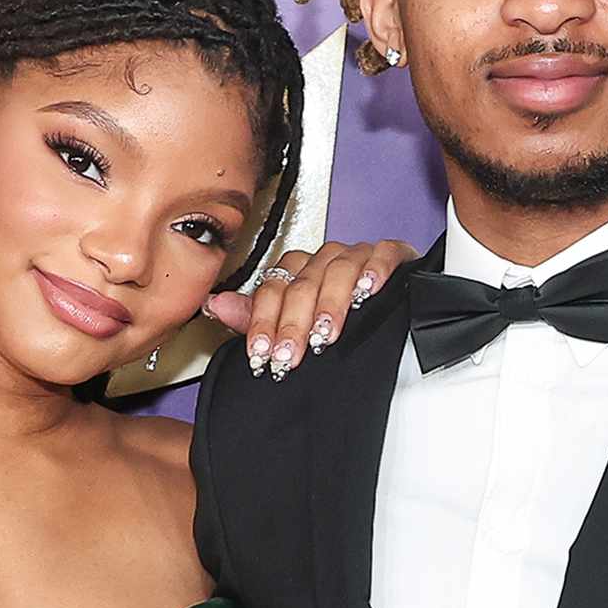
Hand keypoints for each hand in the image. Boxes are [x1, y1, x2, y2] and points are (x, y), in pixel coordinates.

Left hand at [206, 239, 415, 379]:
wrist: (391, 308)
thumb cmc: (339, 317)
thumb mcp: (292, 325)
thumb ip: (255, 317)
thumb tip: (215, 305)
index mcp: (298, 272)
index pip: (273, 289)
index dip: (264, 321)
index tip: (261, 353)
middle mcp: (324, 260)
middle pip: (302, 283)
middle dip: (294, 323)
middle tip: (290, 354)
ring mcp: (357, 256)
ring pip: (338, 269)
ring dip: (330, 303)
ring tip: (325, 333)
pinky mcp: (391, 254)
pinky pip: (383, 253)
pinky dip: (375, 269)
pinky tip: (369, 290)